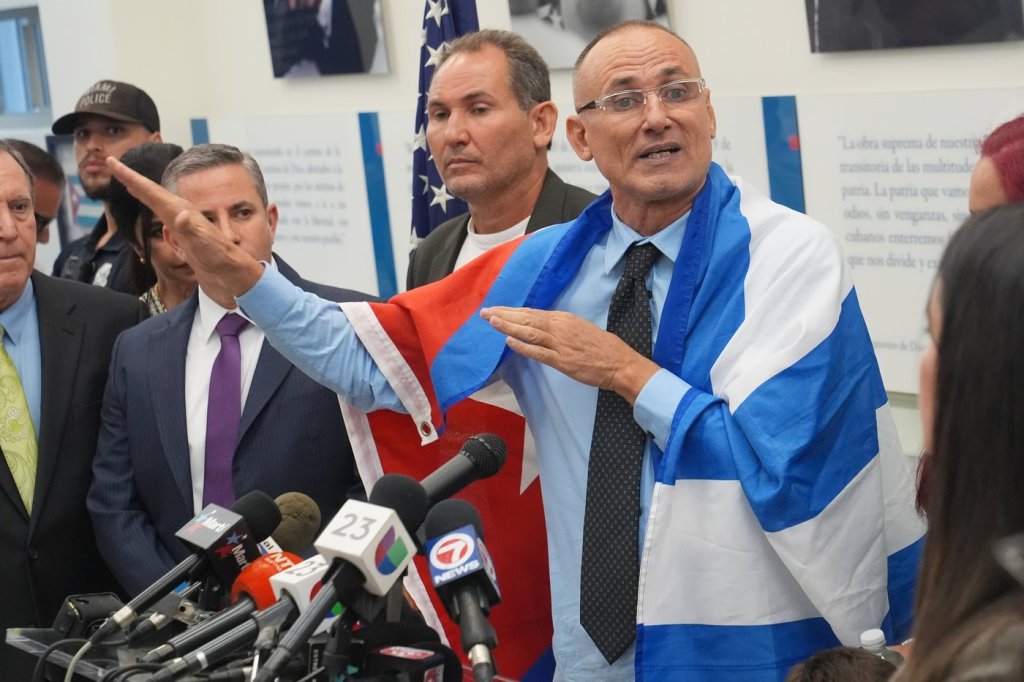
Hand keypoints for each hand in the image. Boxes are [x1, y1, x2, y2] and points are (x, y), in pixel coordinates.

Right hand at [105, 156, 263, 299]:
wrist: (240, 282)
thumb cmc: (226, 266)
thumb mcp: (208, 249)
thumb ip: (194, 232)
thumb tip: (181, 214)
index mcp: (185, 216)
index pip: (154, 193)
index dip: (132, 178)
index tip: (112, 162)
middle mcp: (186, 218)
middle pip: (155, 194)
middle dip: (133, 180)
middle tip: (113, 163)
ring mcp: (188, 229)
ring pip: (161, 205)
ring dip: (144, 193)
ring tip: (130, 183)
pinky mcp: (190, 240)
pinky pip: (168, 220)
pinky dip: (158, 212)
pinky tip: (157, 211)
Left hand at [481, 306, 658, 403]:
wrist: (619, 362)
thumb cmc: (602, 346)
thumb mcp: (580, 328)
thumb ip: (560, 327)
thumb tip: (540, 326)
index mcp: (564, 318)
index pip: (532, 312)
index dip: (512, 311)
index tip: (496, 309)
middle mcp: (560, 328)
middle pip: (527, 318)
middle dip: (504, 315)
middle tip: (485, 313)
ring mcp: (561, 344)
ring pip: (530, 332)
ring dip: (509, 326)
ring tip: (492, 322)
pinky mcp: (563, 361)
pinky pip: (539, 352)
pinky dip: (524, 346)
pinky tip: (510, 342)